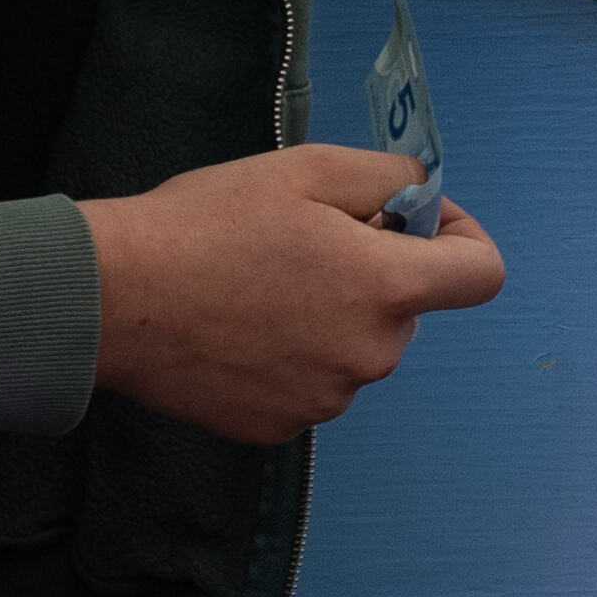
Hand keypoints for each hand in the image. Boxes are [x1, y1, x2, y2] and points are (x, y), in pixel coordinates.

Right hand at [82, 144, 504, 444]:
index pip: (483, 274)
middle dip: (377, 273)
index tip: (419, 221)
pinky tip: (241, 326)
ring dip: (332, 316)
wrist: (113, 299)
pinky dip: (293, 355)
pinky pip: (313, 382)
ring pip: (356, 347)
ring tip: (261, 283)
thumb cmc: (207, 226)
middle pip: (407, 310)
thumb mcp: (309, 169)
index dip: (462, 237)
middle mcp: (370, 357)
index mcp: (387, 290)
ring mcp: (326, 400)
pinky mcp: (281, 427)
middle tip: (309, 241)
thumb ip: (388, 177)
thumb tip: (424, 195)